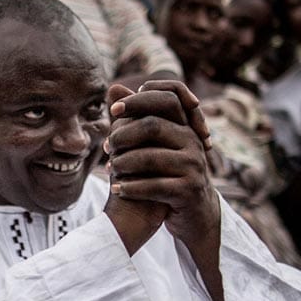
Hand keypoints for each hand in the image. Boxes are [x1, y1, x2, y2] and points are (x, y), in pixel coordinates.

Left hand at [106, 84, 219, 253]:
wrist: (193, 212)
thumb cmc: (168, 174)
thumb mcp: (153, 145)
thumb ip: (135, 118)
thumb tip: (114, 88)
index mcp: (185, 126)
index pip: (167, 98)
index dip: (138, 100)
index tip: (113, 110)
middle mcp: (192, 141)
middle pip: (153, 125)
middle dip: (124, 135)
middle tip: (106, 146)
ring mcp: (194, 166)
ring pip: (151, 157)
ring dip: (124, 163)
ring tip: (109, 169)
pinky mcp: (189, 190)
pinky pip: (155, 186)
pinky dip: (132, 188)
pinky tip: (117, 189)